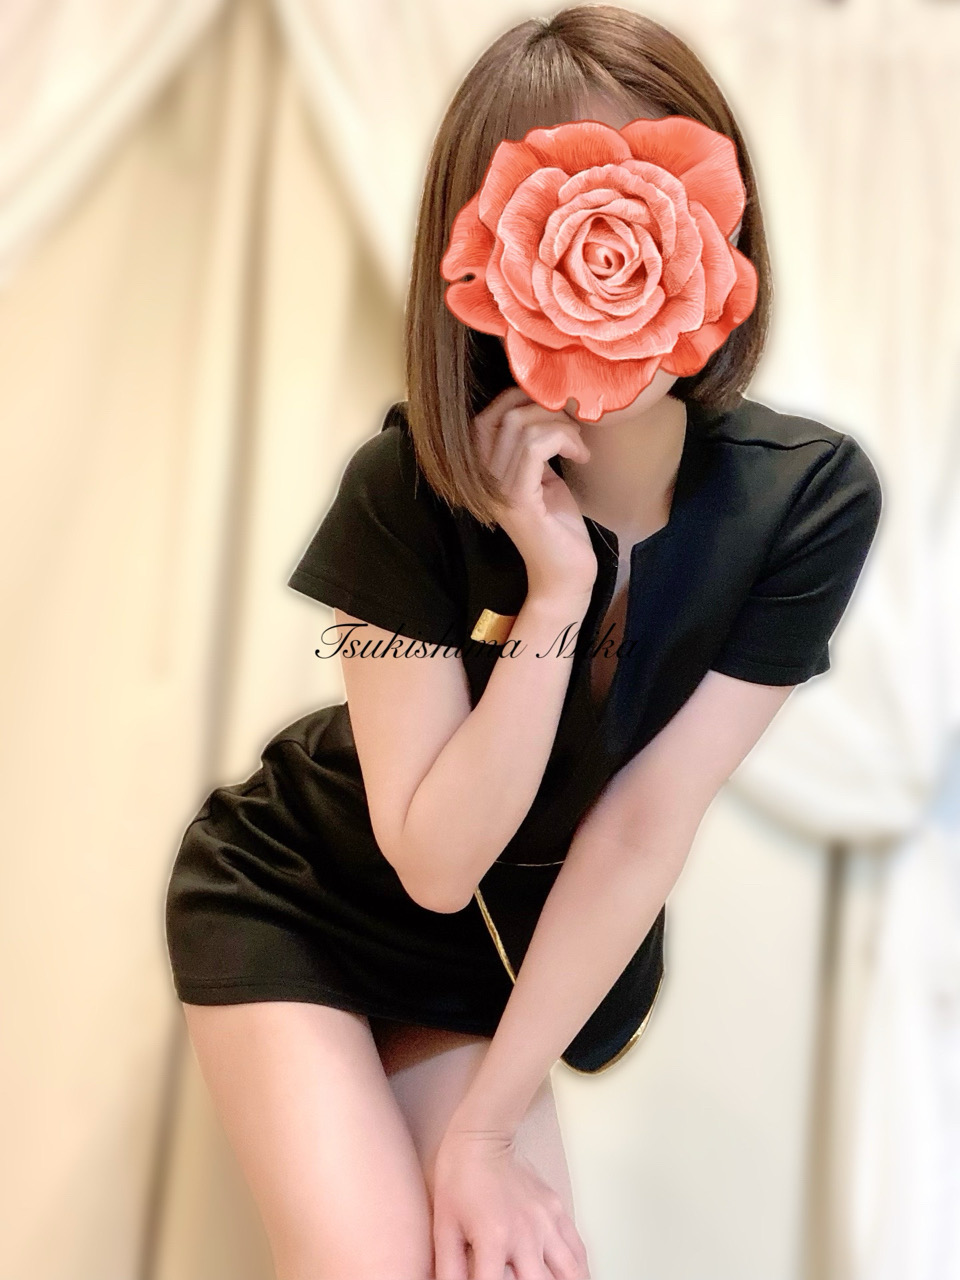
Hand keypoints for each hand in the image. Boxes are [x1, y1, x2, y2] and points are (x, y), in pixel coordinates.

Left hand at [431, 1123, 590, 1279]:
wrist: (480, 1140)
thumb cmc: (459, 1179)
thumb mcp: (444, 1228)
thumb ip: (449, 1270)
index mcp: (494, 1239)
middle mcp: (525, 1233)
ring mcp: (546, 1221)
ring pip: (570, 1271)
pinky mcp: (556, 1209)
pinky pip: (577, 1247)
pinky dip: (579, 1268)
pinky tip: (572, 1276)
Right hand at [473, 387, 597, 602]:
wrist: (564, 573)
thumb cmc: (558, 526)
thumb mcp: (542, 476)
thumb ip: (532, 446)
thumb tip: (546, 405)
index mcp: (481, 469)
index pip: (488, 413)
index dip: (524, 398)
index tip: (558, 413)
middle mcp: (480, 477)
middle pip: (505, 412)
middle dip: (547, 409)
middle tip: (575, 429)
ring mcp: (495, 488)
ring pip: (522, 425)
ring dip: (562, 426)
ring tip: (579, 445)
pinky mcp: (516, 499)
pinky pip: (535, 447)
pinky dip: (565, 440)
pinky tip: (581, 456)